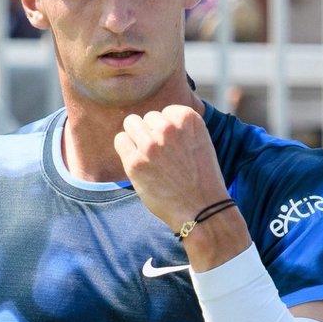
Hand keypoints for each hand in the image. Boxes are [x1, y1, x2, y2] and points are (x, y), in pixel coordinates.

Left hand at [114, 105, 230, 233]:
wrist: (202, 209)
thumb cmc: (201, 180)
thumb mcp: (199, 143)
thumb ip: (180, 128)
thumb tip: (154, 121)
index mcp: (187, 118)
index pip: (165, 112)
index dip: (167, 130)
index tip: (174, 147)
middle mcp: (168, 127)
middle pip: (147, 118)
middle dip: (152, 133)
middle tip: (161, 156)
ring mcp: (150, 145)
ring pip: (131, 124)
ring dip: (137, 138)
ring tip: (149, 158)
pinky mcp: (135, 162)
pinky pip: (120, 141)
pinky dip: (126, 149)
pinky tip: (138, 163)